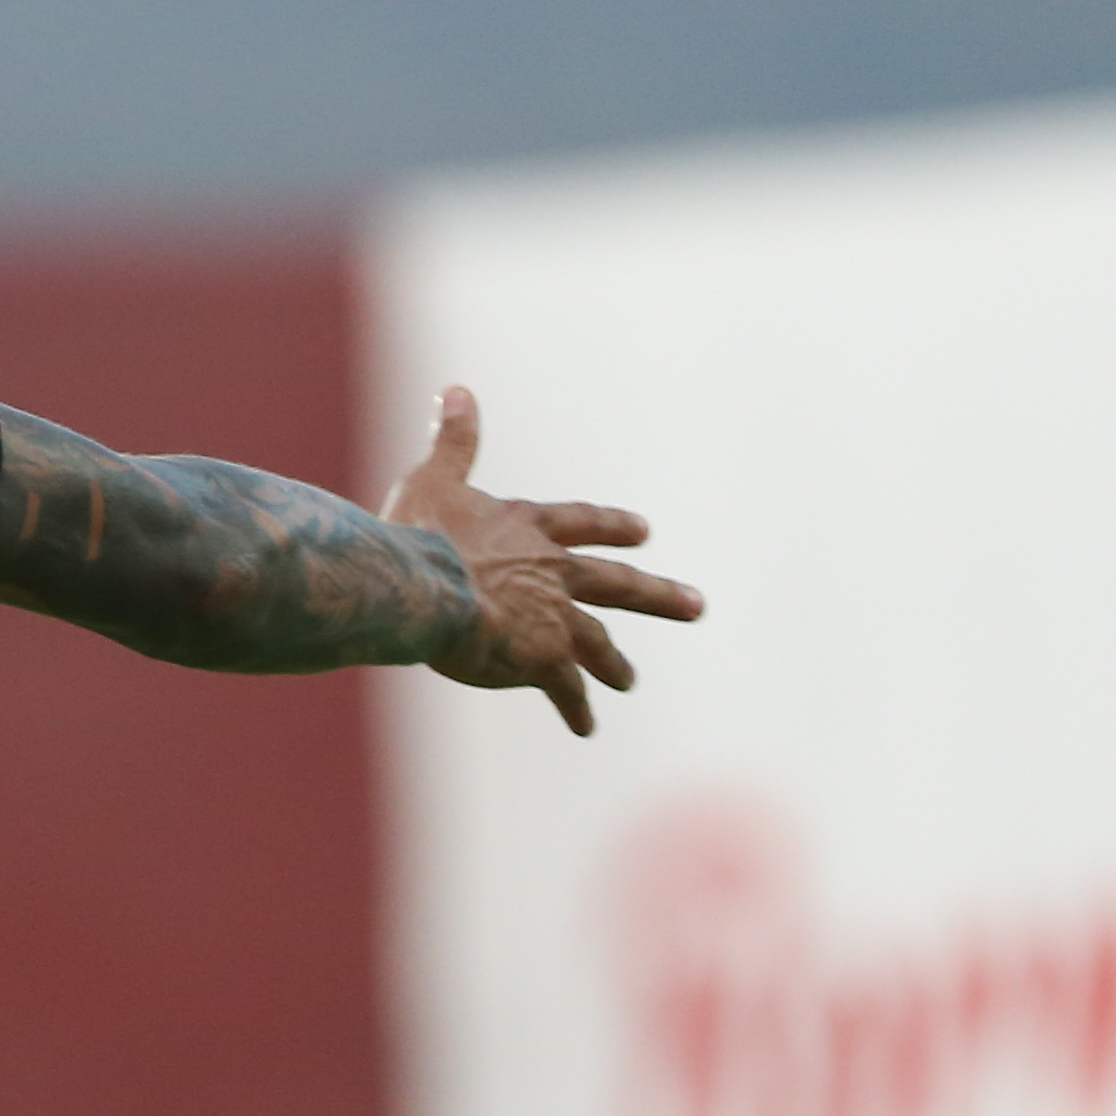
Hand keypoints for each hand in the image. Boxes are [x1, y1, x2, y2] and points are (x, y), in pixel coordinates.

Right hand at [384, 385, 705, 735]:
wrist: (420, 586)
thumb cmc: (418, 532)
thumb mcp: (434, 479)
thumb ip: (454, 441)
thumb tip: (458, 388)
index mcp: (530, 529)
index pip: (583, 524)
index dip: (612, 527)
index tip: (643, 532)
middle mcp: (554, 572)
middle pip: (618, 584)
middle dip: (658, 594)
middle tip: (697, 605)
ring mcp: (553, 618)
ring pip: (597, 643)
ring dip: (614, 663)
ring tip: (629, 680)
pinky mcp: (540, 660)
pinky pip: (564, 690)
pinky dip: (576, 707)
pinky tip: (586, 727)